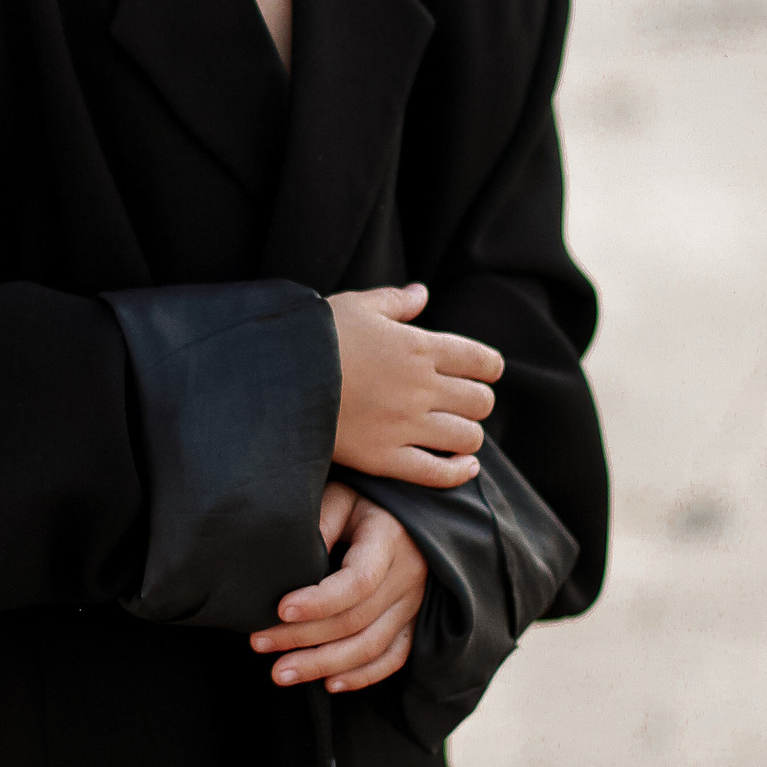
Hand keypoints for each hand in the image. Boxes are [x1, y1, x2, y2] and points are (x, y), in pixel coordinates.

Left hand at [251, 481, 428, 691]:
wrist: (406, 513)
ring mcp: (413, 602)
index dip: (318, 601)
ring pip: (372, 646)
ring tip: (280, 673)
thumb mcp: (340, 497)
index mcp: (389, 538)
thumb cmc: (360, 502)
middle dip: (303, 637)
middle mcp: (408, 575)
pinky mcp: (413, 621)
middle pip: (356, 620)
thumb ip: (320, 523)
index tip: (279, 609)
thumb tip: (292, 563)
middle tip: (258, 643)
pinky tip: (328, 684)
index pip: (357, 581)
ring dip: (323, 665)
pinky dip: (362, 676)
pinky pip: (393, 658)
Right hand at [327, 283, 501, 489]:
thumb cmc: (313, 337)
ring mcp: (404, 425)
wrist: (275, 377)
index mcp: (418, 347)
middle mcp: (420, 387)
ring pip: (467, 437)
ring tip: (456, 432)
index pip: (479, 359)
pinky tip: (465, 466)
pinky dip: (458, 472)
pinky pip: (437, 472)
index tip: (487, 371)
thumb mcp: (355, 307)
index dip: (490, 367)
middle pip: (481, 401)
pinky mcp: (384, 458)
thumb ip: (394, 302)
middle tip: (463, 402)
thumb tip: (422, 293)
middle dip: (477, 401)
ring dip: (467, 435)